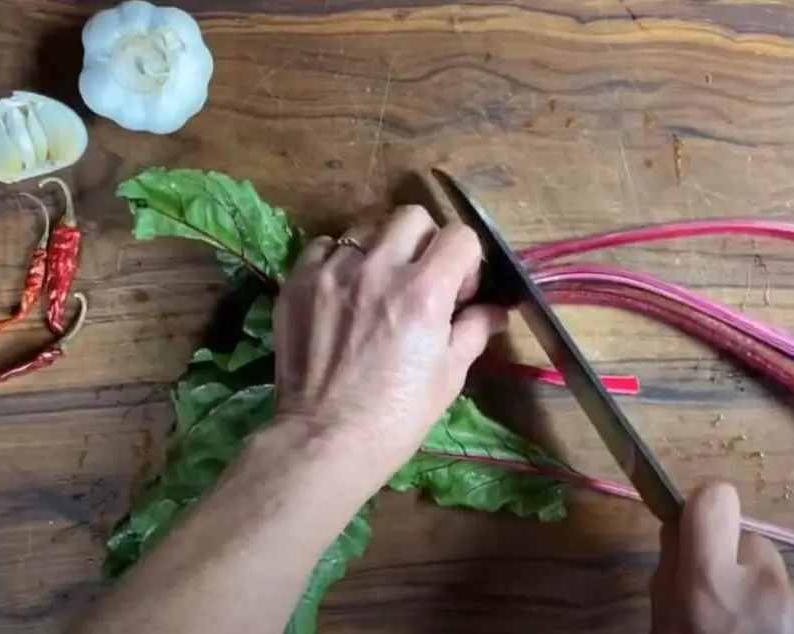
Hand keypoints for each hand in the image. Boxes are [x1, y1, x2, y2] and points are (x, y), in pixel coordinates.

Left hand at [273, 205, 506, 488]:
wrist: (327, 439)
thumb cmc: (398, 415)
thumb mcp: (449, 375)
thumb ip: (473, 329)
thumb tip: (495, 309)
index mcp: (424, 292)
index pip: (459, 236)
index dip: (466, 260)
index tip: (458, 289)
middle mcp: (378, 269)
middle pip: (412, 217)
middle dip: (425, 242)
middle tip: (421, 278)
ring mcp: (333, 272)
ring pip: (366, 229)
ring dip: (381, 250)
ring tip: (378, 285)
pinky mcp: (298, 283)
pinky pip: (323, 247)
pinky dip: (339, 260)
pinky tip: (343, 291)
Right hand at [650, 482, 793, 633]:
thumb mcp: (666, 627)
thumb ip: (670, 578)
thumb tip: (679, 532)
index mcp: (710, 584)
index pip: (714, 500)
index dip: (708, 508)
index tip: (705, 530)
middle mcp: (763, 587)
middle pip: (753, 546)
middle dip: (743, 571)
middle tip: (732, 615)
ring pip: (782, 583)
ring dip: (772, 606)